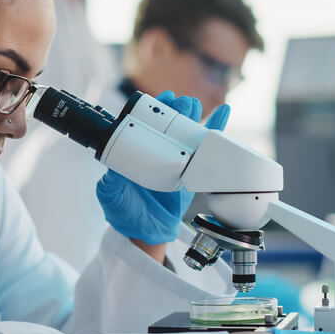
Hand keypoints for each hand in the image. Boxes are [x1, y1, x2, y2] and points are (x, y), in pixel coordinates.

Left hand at [94, 91, 230, 244]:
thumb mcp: (111, 196)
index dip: (156, 111)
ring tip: (196, 105)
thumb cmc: (124, 213)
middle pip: (172, 127)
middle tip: (183, 102)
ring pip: (190, 136)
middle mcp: (160, 156)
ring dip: (196, 118)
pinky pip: (207, 154)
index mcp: (139, 156)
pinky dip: (217, 133)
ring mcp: (178, 165)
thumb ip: (111, 183)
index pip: (149, 126)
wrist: (144, 234)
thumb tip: (112, 169)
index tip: (163, 99)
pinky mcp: (192, 175)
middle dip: (179, 111)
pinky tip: (223, 113)